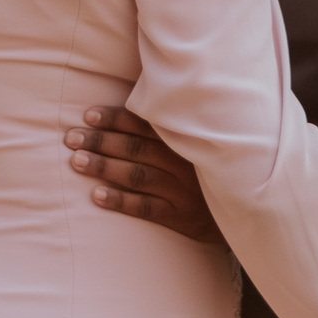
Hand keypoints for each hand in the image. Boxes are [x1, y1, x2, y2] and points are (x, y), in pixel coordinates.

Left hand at [65, 107, 223, 244]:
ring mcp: (183, 190)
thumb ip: (174, 127)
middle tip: (71, 138)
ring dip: (105, 167)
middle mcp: (185, 162)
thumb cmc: (211, 172)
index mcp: (187, 139)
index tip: (89, 115)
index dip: (116, 118)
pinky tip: (97, 196)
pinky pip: (147, 208)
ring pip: (138, 175)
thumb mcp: (200, 145)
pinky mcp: (182, 216)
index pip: (146, 124)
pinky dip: (121, 201)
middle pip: (137, 148)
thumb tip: (139, 101)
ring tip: (77, 161)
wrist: (245, 211)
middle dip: (102, 141)